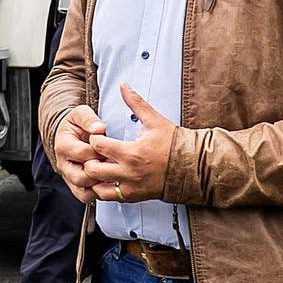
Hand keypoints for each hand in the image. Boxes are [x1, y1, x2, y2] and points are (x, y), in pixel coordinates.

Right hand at [48, 105, 105, 201]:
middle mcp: (63, 164)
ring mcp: (69, 176)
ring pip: (83, 190)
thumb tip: (99, 128)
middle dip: (100, 172)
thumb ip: (89, 119)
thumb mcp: (80, 114)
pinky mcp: (75, 185)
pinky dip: (98, 193)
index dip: (100, 152)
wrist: (69, 135)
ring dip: (100, 185)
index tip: (111, 148)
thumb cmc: (76, 125)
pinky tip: (108, 183)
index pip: (83, 153)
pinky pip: (85, 196)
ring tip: (112, 175)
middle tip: (113, 164)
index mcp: (63, 146)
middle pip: (80, 176)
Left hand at [85, 85, 177, 203]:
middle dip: (90, 159)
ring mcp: (131, 188)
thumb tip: (123, 84)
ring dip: (94, 177)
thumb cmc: (174, 143)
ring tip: (100, 165)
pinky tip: (107, 178)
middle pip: (92, 169)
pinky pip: (109, 198)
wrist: (193, 166)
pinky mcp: (135, 197)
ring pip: (97, 187)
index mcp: (132, 153)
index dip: (94, 138)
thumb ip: (135, 102)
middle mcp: (129, 173)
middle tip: (95, 153)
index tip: (99, 136)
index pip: (96, 145)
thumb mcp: (154, 120)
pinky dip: (103, 188)